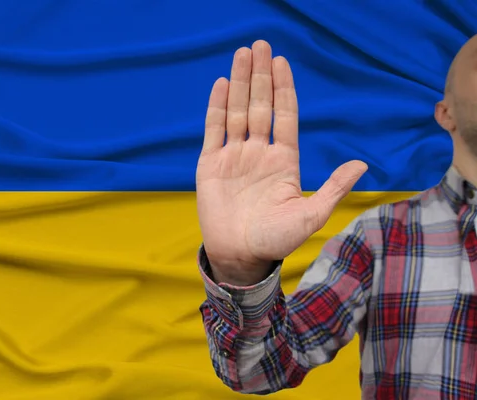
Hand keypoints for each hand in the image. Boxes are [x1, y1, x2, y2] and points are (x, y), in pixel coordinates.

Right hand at [196, 40, 366, 285]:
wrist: (240, 256)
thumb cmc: (276, 240)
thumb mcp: (310, 215)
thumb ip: (333, 187)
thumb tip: (362, 164)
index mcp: (283, 160)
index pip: (284, 115)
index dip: (283, 88)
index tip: (281, 62)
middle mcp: (259, 152)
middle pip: (259, 105)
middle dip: (259, 76)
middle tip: (259, 45)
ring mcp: (234, 156)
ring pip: (236, 111)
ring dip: (238, 83)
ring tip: (241, 55)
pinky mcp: (210, 164)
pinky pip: (213, 130)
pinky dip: (216, 107)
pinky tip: (220, 85)